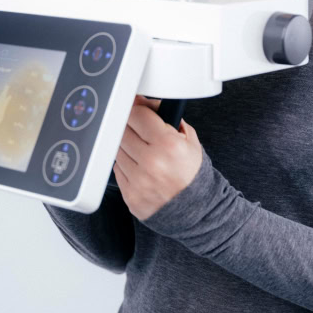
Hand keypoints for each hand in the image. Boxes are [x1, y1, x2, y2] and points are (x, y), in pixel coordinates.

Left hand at [113, 95, 202, 221]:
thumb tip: (143, 103)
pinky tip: (140, 166)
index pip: (137, 114)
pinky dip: (125, 164)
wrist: (196, 209)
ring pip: (117, 149)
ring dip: (126, 145)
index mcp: (168, 145)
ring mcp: (139, 180)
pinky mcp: (130, 195)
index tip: (137, 108)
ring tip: (143, 150)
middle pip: (123, 130)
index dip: (137, 108)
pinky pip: (117, 169)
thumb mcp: (189, 139)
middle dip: (131, 125)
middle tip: (140, 129)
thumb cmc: (192, 173)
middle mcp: (152, 162)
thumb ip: (166, 118)